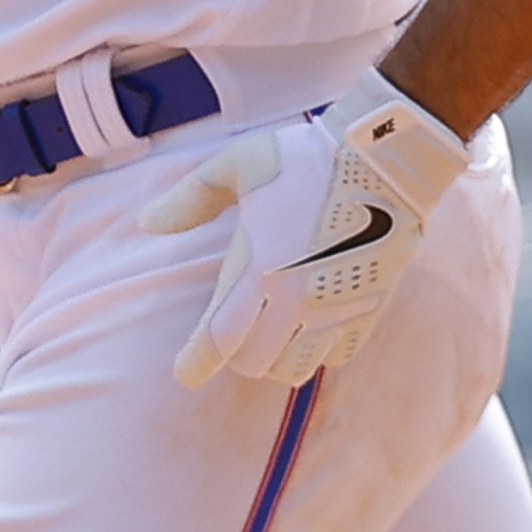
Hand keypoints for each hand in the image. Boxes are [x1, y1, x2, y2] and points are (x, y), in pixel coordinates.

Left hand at [141, 76, 476, 388]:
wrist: (383, 159)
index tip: (185, 374)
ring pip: (296, 369)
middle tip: (233, 329)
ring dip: (277, 358)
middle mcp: (296, 300)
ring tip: (271, 332)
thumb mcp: (235, 165)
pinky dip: (319, 350)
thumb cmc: (304, 158)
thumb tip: (147, 223)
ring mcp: (335, 311)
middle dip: (236, 353)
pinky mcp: (368, 310)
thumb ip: (189, 199)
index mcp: (259, 268)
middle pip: (255, 362)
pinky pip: (337, 356)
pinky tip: (314, 323)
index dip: (196, 362)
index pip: (218, 337)